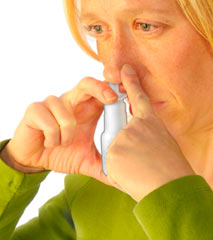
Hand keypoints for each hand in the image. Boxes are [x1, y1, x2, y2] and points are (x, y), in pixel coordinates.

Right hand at [4, 76, 119, 186]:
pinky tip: (49, 143)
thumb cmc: (63, 154)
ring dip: (67, 136)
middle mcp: (72, 100)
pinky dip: (53, 139)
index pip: (103, 91)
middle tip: (111, 99)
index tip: (128, 93)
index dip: (115, 89)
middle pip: (87, 83)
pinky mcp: (35, 109)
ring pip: (66, 114)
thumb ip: (104, 165)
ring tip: (63, 144)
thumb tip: (123, 178)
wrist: (34, 161)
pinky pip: (50, 124)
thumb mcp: (87, 161)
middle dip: (100, 89)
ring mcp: (53, 103)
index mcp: (88, 108)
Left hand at [106, 64, 194, 201]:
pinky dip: (120, 173)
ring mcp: (123, 136)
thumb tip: (141, 143)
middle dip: (126, 148)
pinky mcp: (113, 151)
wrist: (173, 186)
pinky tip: (135, 176)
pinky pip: (110, 164)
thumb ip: (150, 137)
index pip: (139, 98)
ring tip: (143, 173)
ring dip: (125, 165)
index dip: (131, 82)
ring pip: (115, 151)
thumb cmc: (174, 171)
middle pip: (120, 132)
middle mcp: (137, 125)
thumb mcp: (166, 145)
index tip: (125, 69)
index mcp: (152, 122)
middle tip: (143, 162)